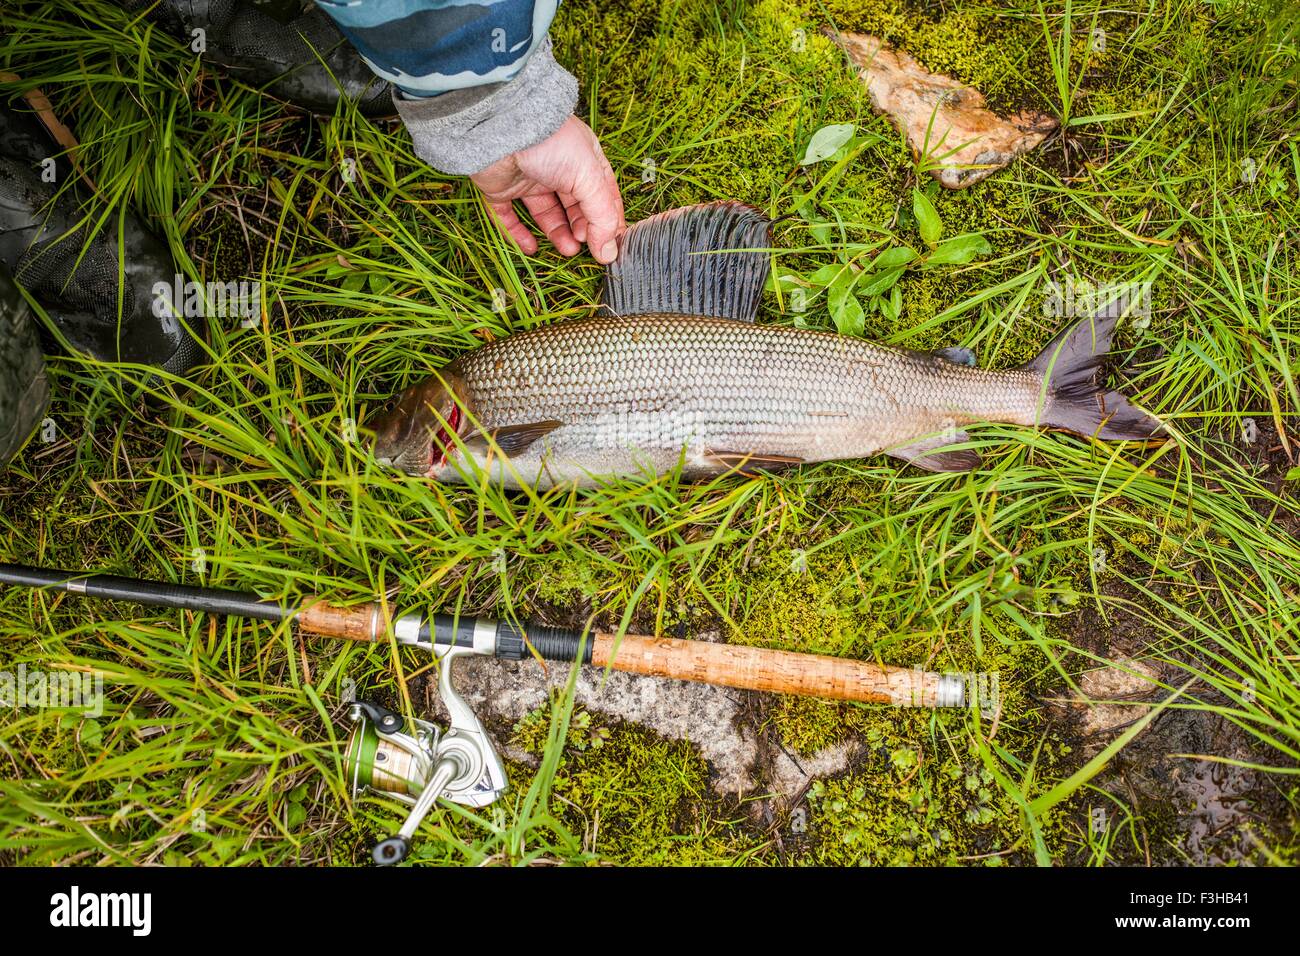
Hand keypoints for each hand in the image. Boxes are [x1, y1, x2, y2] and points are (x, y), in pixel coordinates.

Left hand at [470, 115, 624, 263]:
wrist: (502, 130)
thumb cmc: (551, 143)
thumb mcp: (589, 177)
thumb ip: (601, 215)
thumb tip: (608, 251)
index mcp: (584, 159)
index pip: (603, 194)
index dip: (609, 219)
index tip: (611, 246)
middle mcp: (557, 169)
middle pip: (575, 206)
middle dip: (582, 228)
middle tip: (585, 245)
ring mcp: (529, 178)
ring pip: (545, 213)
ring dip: (557, 233)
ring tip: (568, 249)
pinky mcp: (501, 188)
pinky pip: (509, 216)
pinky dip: (518, 234)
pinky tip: (531, 247)